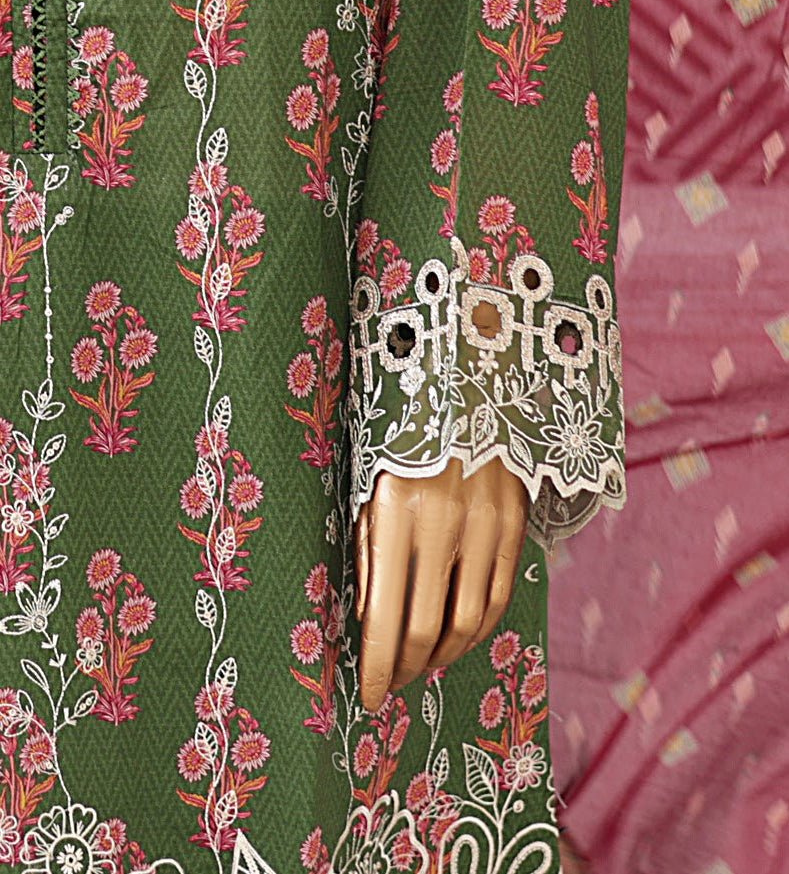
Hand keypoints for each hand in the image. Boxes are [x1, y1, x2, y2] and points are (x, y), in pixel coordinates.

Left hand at [353, 456, 528, 712]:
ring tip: (423, 662)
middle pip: (429, 628)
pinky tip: (458, 634)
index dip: (377, 667)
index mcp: (394, 510)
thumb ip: (368, 554)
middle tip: (394, 682)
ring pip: (470, 621)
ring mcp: (486, 522)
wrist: (463, 384)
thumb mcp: (368, 488)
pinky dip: (478, 627)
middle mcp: (443, 520)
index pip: (387, 615)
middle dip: (408, 668)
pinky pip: (500, 595)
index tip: (368, 696)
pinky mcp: (515, 521)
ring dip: (444, 654)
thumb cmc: (401, 440)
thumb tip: (370, 623)